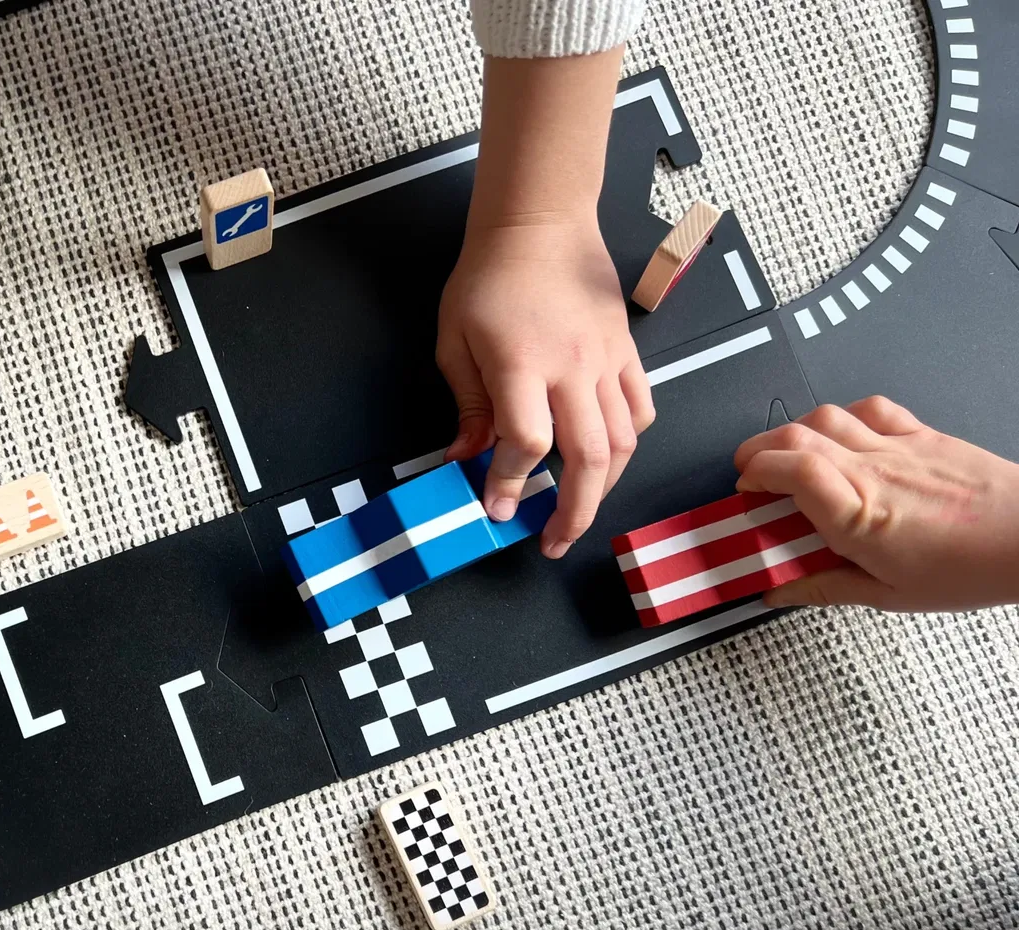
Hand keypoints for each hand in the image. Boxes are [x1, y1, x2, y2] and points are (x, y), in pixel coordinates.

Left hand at [437, 214, 652, 558]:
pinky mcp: (626, 351)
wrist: (540, 222)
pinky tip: (608, 459)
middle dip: (573, 511)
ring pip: (624, 441)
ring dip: (605, 486)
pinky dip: (629, 443)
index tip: (496, 508)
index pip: (527, 443)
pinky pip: (641, 408)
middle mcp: (572, 368)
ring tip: (579, 510)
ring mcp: (606, 361)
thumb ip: (468, 404)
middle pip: (589, 458)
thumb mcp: (455, 340)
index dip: (511, 484)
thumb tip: (467, 457)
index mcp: (523, 364)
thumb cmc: (489, 276)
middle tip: (553, 540)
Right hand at [733, 396, 1018, 610]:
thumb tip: (781, 591)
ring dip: (795, 430)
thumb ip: (824, 588)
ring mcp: (898, 447)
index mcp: (860, 515)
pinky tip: (841, 435)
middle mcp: (875, 472)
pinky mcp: (922, 435)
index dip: (755, 472)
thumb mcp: (889, 596)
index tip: (745, 492)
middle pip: (797, 435)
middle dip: (759, 449)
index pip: (790, 469)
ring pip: (828, 415)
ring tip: (787, 454)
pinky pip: (871, 409)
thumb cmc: (971, 569)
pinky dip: (844, 416)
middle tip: (750, 474)